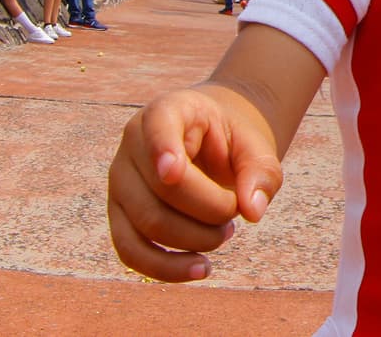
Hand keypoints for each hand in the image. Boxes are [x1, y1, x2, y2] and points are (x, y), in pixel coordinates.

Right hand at [107, 87, 283, 282]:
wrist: (213, 146)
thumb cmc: (233, 143)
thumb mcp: (256, 146)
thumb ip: (261, 172)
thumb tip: (253, 210)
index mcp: (169, 110)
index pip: (158, 125)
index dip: (162, 149)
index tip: (174, 173)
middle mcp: (134, 142)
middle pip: (162, 189)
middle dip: (209, 211)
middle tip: (236, 214)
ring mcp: (120, 180)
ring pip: (146, 224)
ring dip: (194, 239)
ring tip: (225, 232)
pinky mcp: (119, 215)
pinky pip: (130, 251)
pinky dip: (165, 268)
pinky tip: (200, 269)